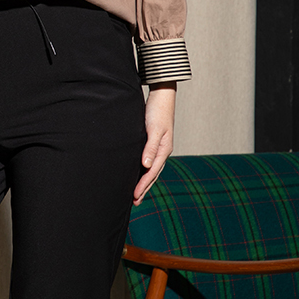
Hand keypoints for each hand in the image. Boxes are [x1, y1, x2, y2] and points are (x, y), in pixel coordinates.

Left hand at [133, 84, 175, 204]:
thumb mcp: (154, 129)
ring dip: (144, 182)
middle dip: (144, 188)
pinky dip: (143, 171)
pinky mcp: (153, 142)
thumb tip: (145, 166)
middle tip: (134, 202)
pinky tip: (138, 173)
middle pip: (152, 174)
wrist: (161, 95)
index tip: (134, 196)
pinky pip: (148, 161)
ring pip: (151, 169)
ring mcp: (158, 147)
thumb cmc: (157, 111)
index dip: (143, 185)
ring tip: (136, 193)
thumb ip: (150, 148)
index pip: (152, 172)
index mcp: (164, 150)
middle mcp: (162, 151)